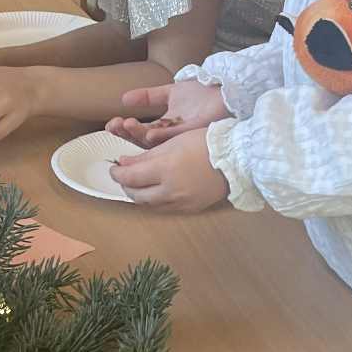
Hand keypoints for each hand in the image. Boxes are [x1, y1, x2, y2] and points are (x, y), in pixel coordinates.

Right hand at [105, 77, 226, 148]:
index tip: (111, 124)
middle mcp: (171, 136)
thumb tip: (123, 99)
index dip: (124, 130)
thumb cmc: (202, 93)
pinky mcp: (193, 133)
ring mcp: (181, 136)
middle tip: (115, 125)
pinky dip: (161, 136)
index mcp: (164, 127)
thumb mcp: (169, 93)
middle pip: (143, 140)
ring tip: (127, 124)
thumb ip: (148, 97)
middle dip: (127, 134)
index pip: (139, 132)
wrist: (224, 89)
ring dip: (139, 134)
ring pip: (155, 142)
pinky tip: (149, 132)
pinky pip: (175, 138)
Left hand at [110, 127, 227, 210]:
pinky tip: (155, 192)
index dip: (117, 174)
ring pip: (149, 205)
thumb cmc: (206, 143)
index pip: (130, 178)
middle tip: (123, 176)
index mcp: (165, 170)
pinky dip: (155, 202)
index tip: (113, 168)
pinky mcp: (190, 209)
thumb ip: (145, 155)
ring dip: (139, 196)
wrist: (237, 160)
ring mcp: (181, 203)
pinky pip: (165, 209)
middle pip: (136, 195)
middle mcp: (170, 190)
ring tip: (138, 184)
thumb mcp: (173, 143)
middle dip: (125, 186)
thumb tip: (123, 162)